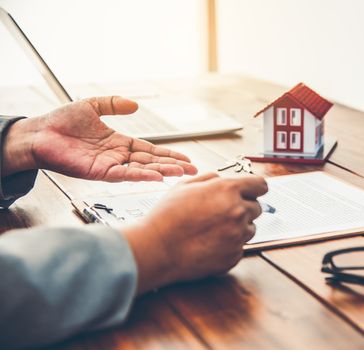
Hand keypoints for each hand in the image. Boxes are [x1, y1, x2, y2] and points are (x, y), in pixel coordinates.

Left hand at [2, 96, 196, 180]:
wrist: (38, 133)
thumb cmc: (60, 121)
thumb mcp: (92, 105)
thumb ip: (114, 105)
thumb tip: (135, 106)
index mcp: (119, 143)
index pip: (150, 150)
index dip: (168, 154)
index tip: (185, 159)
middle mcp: (118, 156)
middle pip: (152, 162)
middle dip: (173, 166)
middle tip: (193, 170)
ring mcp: (110, 165)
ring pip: (142, 170)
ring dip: (162, 171)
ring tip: (181, 173)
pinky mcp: (99, 172)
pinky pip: (124, 175)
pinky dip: (141, 176)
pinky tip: (156, 177)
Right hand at [122, 173, 267, 293]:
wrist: (157, 249)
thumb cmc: (167, 216)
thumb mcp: (185, 186)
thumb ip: (210, 179)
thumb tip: (222, 179)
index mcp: (228, 190)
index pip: (260, 185)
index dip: (256, 188)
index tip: (253, 191)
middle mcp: (238, 212)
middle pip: (257, 208)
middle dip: (244, 207)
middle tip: (223, 212)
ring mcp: (238, 236)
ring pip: (251, 228)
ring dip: (239, 227)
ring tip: (213, 229)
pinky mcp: (234, 256)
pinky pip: (240, 247)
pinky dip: (230, 245)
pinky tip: (210, 243)